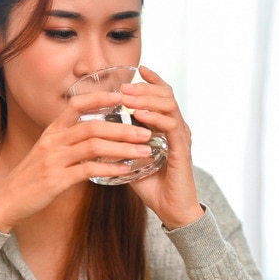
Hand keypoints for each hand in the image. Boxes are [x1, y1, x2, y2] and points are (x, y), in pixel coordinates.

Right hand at [0, 89, 158, 232]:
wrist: (6, 201)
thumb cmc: (31, 177)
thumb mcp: (47, 152)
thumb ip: (68, 141)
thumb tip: (95, 134)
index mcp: (52, 131)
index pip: (76, 104)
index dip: (100, 98)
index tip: (123, 96)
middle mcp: (53, 141)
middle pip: (93, 126)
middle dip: (123, 127)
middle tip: (147, 130)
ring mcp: (54, 160)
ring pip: (94, 146)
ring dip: (123, 147)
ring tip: (144, 150)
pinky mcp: (57, 180)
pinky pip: (89, 170)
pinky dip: (110, 169)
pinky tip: (126, 171)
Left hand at [122, 66, 203, 228]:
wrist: (171, 210)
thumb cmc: (153, 186)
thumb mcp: (131, 160)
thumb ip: (120, 145)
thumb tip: (97, 135)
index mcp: (167, 127)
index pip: (163, 95)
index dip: (153, 81)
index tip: (138, 69)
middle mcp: (177, 128)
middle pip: (166, 95)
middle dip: (145, 87)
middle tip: (125, 86)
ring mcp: (181, 138)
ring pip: (169, 106)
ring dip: (147, 99)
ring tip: (129, 96)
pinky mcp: (182, 150)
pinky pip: (171, 127)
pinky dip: (155, 118)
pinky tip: (140, 115)